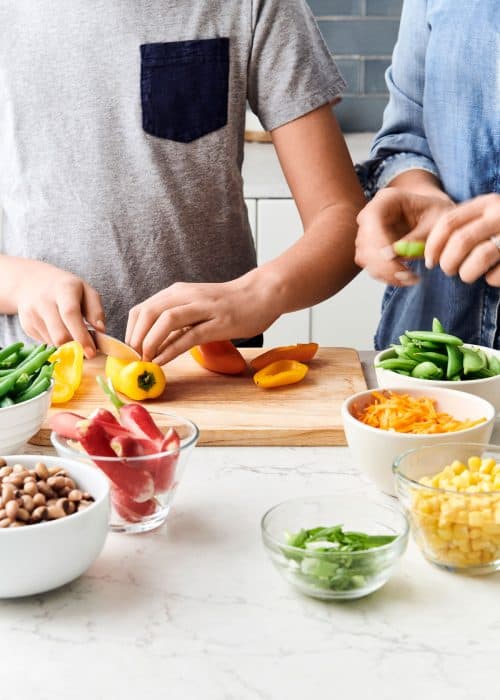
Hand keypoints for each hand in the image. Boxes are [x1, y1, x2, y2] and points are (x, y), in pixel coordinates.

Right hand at [15, 260, 104, 356]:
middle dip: (75, 349)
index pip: (70, 315)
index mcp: (63, 289)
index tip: (91, 352)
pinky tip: (61, 332)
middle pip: (59, 334)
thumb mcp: (86, 291)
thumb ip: (96, 310)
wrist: (32, 282)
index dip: (81, 336)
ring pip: (53, 342)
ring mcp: (32, 314)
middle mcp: (44, 301)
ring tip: (76, 338)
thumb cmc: (66, 288)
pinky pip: (46, 342)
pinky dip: (57, 343)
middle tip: (88, 354)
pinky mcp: (26, 326)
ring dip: (68, 347)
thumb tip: (101, 330)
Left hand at [125, 274, 279, 363]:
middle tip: (133, 358)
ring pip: (165, 321)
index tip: (129, 350)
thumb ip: (177, 319)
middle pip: (148, 313)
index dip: (130, 330)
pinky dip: (170, 350)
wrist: (261, 293)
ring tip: (145, 360)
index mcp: (177, 292)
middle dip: (135, 338)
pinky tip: (162, 361)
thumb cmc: (228, 303)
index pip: (142, 309)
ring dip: (150, 342)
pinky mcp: (218, 323)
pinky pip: (188, 336)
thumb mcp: (196, 305)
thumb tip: (156, 341)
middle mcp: (186, 296)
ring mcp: (202, 308)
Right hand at [355, 189, 453, 285]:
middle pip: (365, 241)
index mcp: (387, 199)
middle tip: (408, 276)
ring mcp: (368, 232)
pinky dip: (386, 275)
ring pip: (365, 257)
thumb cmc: (438, 215)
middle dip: (384, 263)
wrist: (436, 218)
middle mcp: (371, 215)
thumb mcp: (436, 222)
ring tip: (410, 279)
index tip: (394, 258)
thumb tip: (395, 254)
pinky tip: (403, 277)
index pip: (372, 218)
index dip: (379, 240)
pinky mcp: (371, 249)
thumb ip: (417, 237)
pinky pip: (371, 266)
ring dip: (385, 273)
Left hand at [425, 194, 499, 285]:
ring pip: (478, 258)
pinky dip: (491, 280)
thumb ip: (460, 228)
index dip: (433, 245)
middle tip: (448, 271)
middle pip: (460, 241)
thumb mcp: (485, 219)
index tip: (429, 262)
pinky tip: (493, 276)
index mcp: (486, 203)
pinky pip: (496, 276)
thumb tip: (418, 251)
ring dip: (466, 273)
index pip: (448, 222)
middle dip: (448, 263)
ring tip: (468, 275)